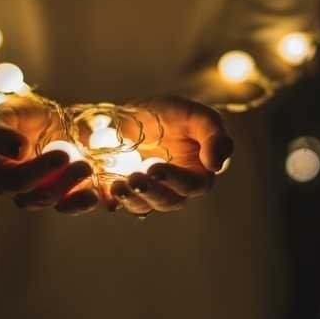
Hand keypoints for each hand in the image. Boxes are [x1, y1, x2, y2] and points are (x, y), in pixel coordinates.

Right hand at [0, 95, 99, 214]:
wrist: (48, 118)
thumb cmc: (19, 116)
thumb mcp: (2, 116)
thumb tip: (17, 151)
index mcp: (2, 175)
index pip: (16, 181)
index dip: (38, 171)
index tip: (62, 155)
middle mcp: (22, 192)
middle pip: (39, 197)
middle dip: (63, 183)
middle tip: (84, 165)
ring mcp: (47, 195)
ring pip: (60, 204)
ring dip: (78, 196)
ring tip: (94, 178)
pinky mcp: (69, 195)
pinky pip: (79, 204)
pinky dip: (92, 201)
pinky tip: (106, 197)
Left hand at [109, 95, 232, 215]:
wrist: (139, 112)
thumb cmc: (175, 114)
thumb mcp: (197, 116)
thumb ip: (214, 137)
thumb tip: (215, 166)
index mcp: (197, 173)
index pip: (192, 186)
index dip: (176, 180)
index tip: (156, 168)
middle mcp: (173, 188)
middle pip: (167, 201)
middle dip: (150, 193)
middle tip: (135, 179)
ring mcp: (148, 191)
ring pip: (142, 206)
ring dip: (131, 199)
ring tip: (117, 186)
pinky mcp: (124, 189)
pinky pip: (118, 202)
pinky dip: (110, 201)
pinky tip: (104, 195)